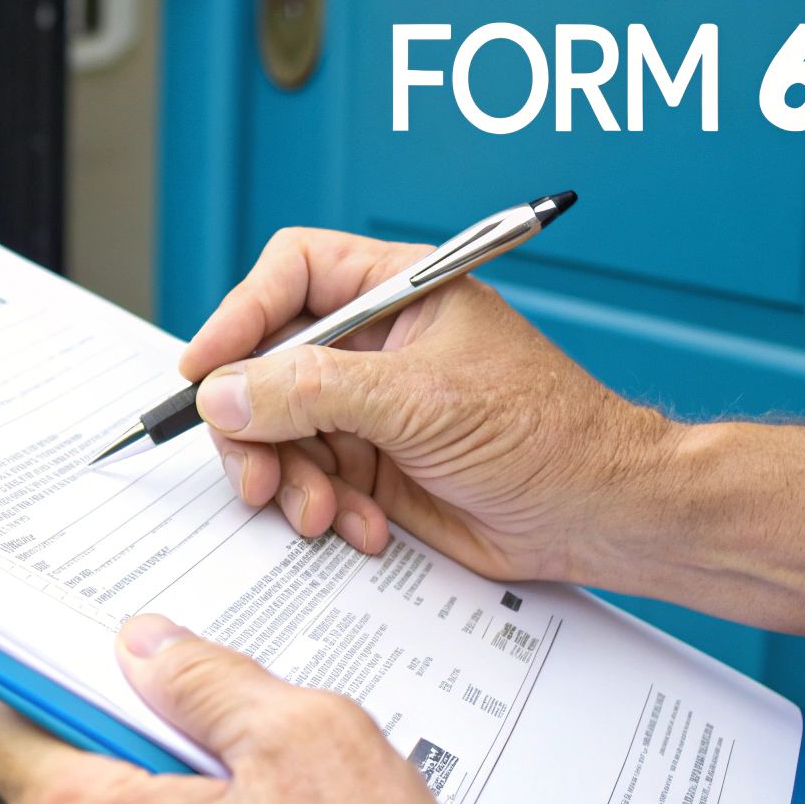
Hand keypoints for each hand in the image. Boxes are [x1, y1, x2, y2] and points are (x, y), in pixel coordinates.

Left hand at [0, 614, 457, 803]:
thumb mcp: (307, 741)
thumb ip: (212, 682)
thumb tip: (151, 646)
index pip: (3, 727)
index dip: (40, 672)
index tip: (85, 651)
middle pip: (62, 771)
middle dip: (129, 725)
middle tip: (204, 705)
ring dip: (172, 783)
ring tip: (256, 773)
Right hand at [180, 227, 679, 581]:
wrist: (599, 514)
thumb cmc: (548, 433)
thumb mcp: (420, 400)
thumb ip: (313, 391)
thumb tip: (225, 392)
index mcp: (397, 291)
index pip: (291, 275)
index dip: (240, 317)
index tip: (205, 370)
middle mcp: (376, 345)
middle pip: (268, 364)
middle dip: (255, 424)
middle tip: (255, 472)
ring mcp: (372, 408)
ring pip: (280, 432)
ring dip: (290, 480)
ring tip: (320, 512)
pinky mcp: (374, 467)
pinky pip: (311, 481)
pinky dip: (323, 510)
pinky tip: (362, 528)